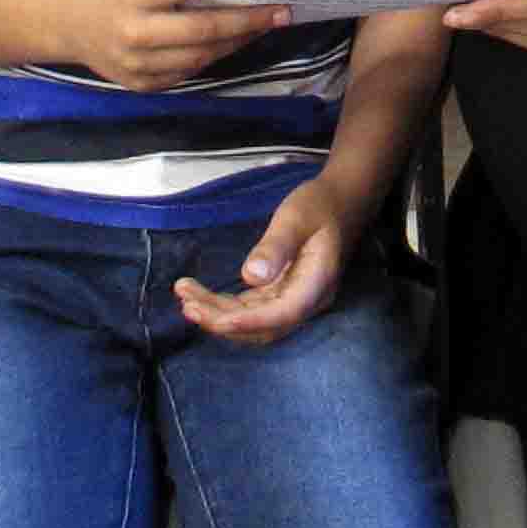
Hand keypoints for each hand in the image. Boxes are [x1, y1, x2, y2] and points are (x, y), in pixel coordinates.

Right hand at [56, 0, 289, 92]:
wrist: (64, 23)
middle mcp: (135, 32)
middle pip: (200, 30)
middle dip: (246, 20)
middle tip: (281, 11)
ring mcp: (137, 63)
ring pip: (200, 56)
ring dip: (238, 41)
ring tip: (265, 25)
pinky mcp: (141, 84)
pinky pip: (187, 72)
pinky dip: (214, 57)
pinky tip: (235, 42)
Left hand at [174, 180, 354, 345]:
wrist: (340, 200)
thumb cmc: (319, 205)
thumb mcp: (296, 218)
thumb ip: (276, 247)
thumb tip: (250, 277)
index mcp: (317, 284)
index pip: (281, 315)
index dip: (247, 322)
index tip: (214, 318)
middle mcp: (307, 300)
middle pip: (264, 327)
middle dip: (223, 321)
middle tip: (188, 304)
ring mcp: (295, 299)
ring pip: (254, 320)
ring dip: (220, 314)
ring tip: (185, 297)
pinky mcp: (283, 293)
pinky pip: (253, 308)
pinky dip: (226, 305)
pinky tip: (201, 296)